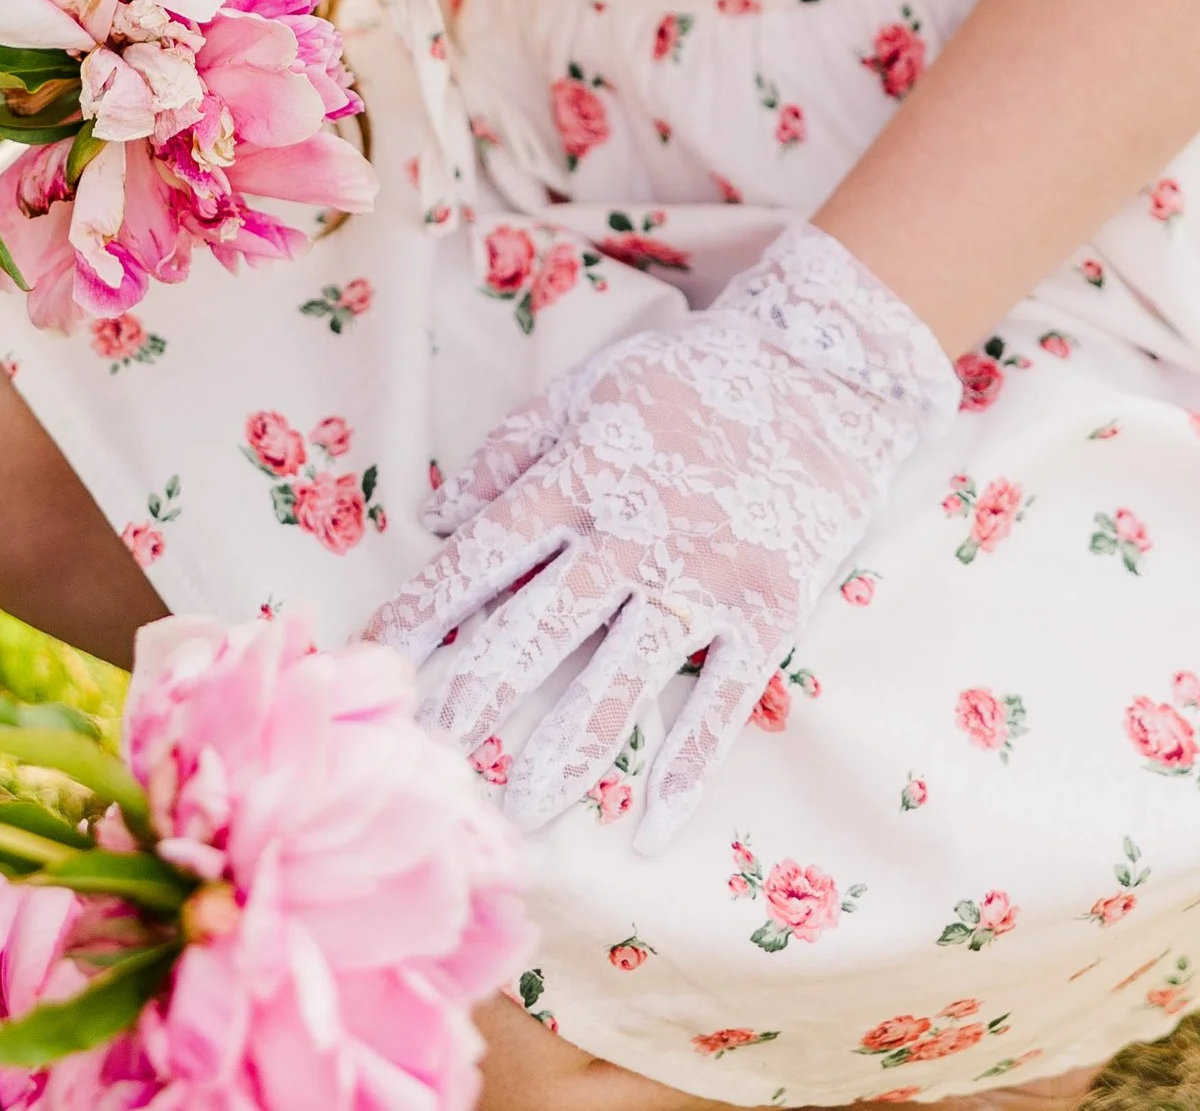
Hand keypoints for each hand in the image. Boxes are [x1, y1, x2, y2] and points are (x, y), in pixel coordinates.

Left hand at [363, 223, 954, 843]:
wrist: (822, 370)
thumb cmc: (690, 380)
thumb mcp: (590, 390)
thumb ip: (512, 451)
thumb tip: (436, 517)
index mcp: (584, 473)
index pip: (487, 552)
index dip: (429, 609)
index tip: (377, 661)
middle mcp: (636, 533)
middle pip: (543, 625)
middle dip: (481, 692)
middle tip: (427, 758)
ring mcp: (704, 578)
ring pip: (624, 677)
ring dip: (569, 750)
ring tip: (518, 809)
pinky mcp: (768, 611)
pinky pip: (722, 702)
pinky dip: (687, 769)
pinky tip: (651, 829)